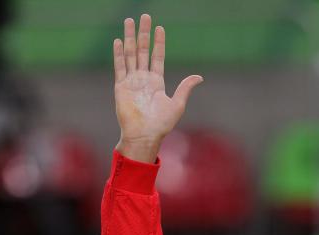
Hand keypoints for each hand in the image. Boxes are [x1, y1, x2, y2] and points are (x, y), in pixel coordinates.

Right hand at [113, 13, 202, 161]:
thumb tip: (199, 77)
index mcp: (156, 82)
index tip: (160, 28)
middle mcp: (143, 79)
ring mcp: (131, 81)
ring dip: (130, 37)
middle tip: (145, 16)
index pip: (157, 57)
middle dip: (144, 34)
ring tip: (129, 21)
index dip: (159, 43)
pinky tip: (119, 40)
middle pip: (143, 51)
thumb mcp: (177, 104)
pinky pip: (119, 66)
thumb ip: (185, 88)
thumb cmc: (161, 124)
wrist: (144, 136)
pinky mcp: (120, 86)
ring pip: (130, 54)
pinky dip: (119, 53)